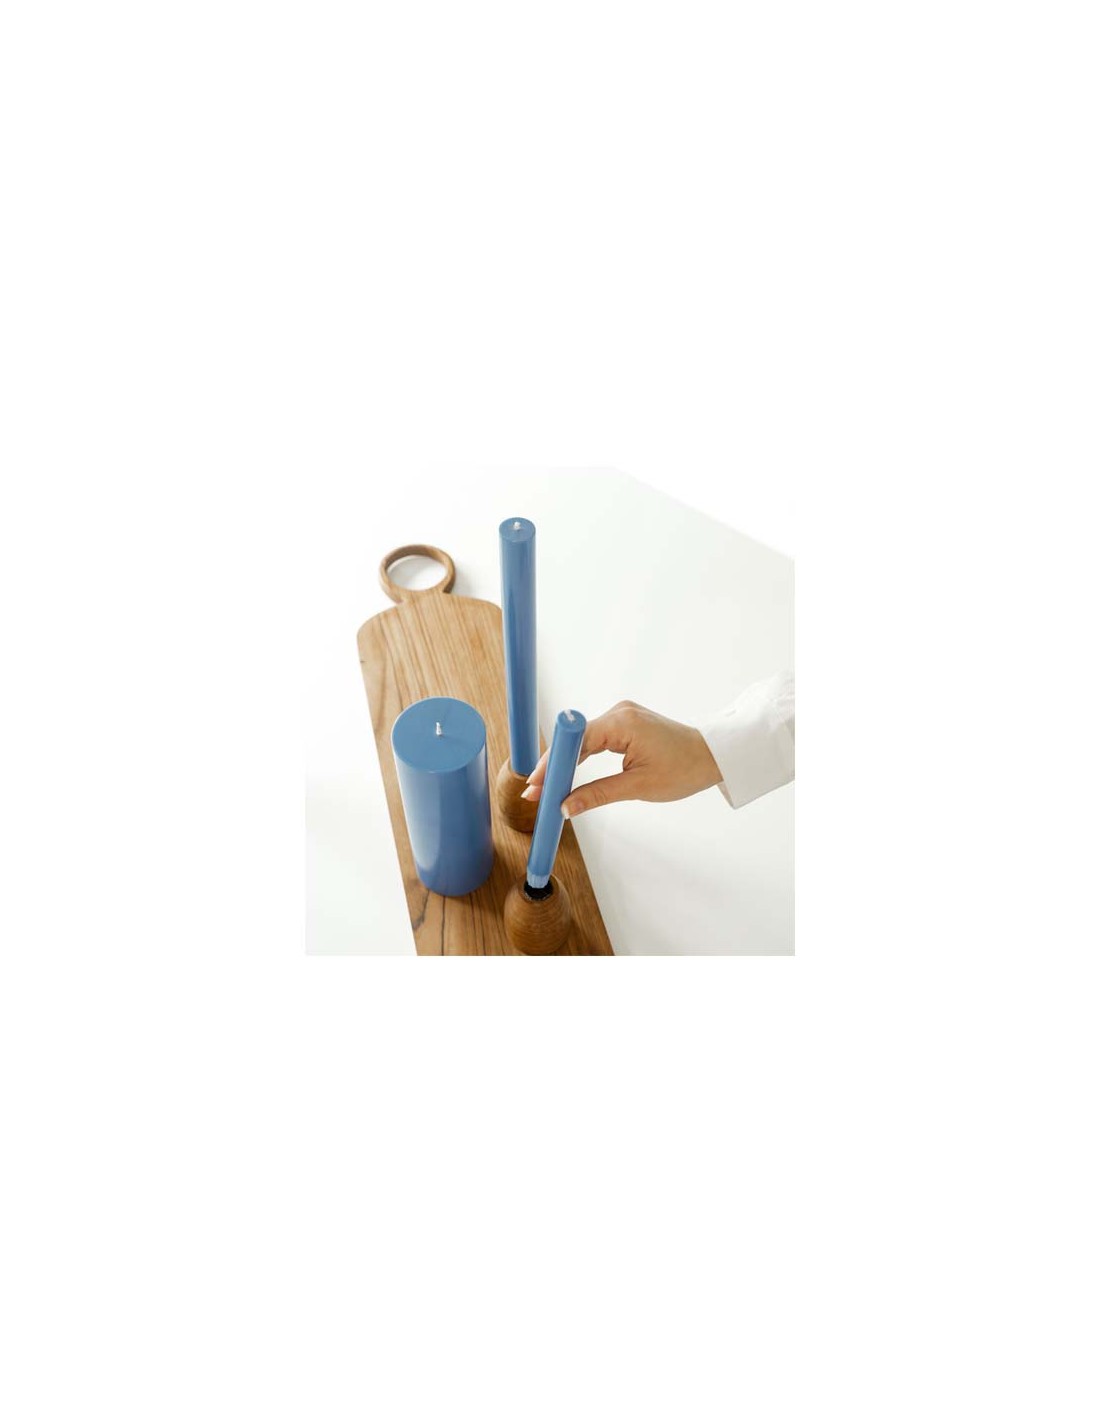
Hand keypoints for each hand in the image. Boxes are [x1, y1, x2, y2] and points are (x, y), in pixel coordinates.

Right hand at [522, 701, 721, 817]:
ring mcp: (622, 715)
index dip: (552, 763)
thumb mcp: (638, 787)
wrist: (712, 756)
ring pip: (583, 739)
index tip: (535, 783)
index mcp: (623, 723)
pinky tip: (568, 774)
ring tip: (548, 788)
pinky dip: (582, 756)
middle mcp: (620, 712)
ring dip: (566, 763)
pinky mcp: (625, 723)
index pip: (576, 741)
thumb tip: (566, 806)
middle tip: (535, 792)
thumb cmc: (685, 768)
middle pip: (575, 739)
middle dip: (555, 766)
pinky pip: (595, 738)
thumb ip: (597, 795)